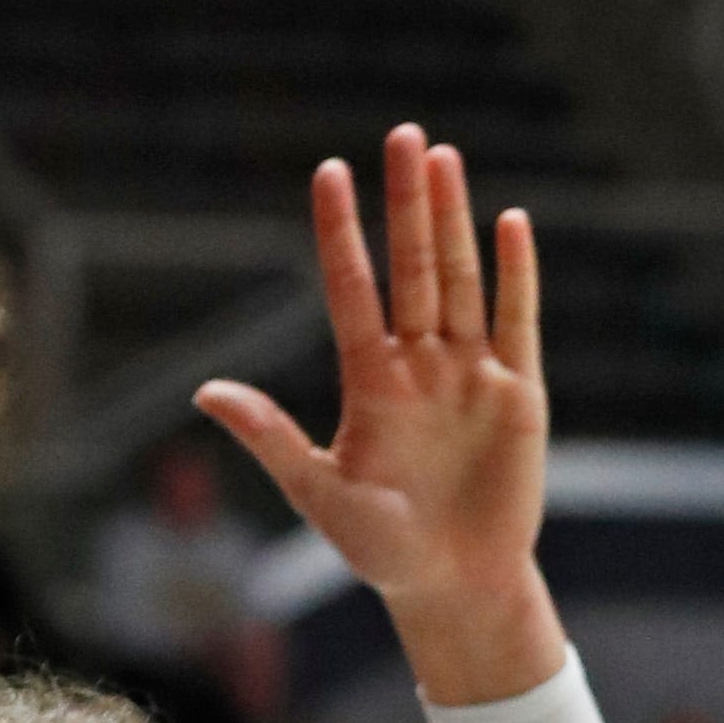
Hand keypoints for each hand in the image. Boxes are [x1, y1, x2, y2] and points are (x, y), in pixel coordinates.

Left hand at [197, 129, 561, 706]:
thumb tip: (205, 391)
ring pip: (462, 280)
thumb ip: (270, 437)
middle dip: (407, 203)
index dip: (342, 232)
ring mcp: (470, 373)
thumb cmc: (381, 550)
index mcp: (369, 380)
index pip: (350, 288)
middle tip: (403, 134)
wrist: (454, 588)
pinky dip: (516, 273)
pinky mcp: (518, 393)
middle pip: (413, 267)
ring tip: (444, 159)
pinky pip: (518, 320)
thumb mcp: (319, 494)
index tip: (329, 172)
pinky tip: (510, 222)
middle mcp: (419, 364)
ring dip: (454, 220)